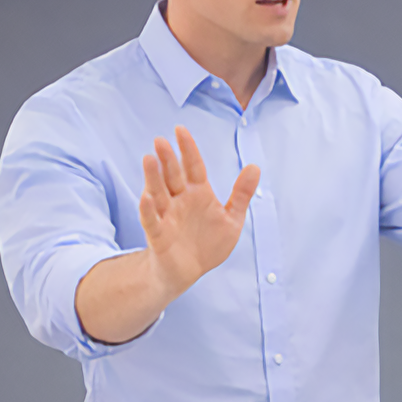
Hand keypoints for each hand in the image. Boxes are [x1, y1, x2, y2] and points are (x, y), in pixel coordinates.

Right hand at [139, 126, 260, 296]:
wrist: (190, 271)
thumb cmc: (208, 242)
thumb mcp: (232, 218)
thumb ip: (242, 194)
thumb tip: (255, 166)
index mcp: (198, 193)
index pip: (192, 166)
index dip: (188, 149)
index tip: (180, 129)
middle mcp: (179, 201)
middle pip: (173, 176)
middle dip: (168, 159)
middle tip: (161, 140)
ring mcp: (167, 216)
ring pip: (158, 193)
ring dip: (153, 177)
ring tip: (148, 159)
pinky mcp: (159, 235)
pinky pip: (151, 220)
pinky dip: (148, 209)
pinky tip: (146, 196)